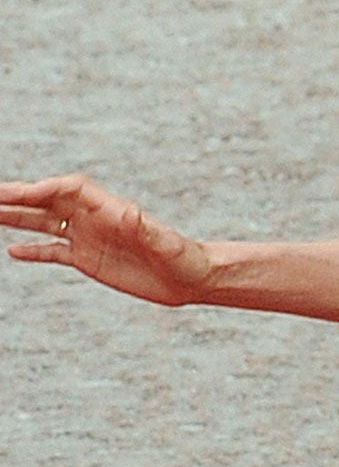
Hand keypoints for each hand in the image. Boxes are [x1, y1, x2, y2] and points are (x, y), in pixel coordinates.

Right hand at [0, 174, 212, 304]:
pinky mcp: (88, 260)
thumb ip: (145, 229)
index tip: (24, 194)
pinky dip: (33, 251)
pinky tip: (12, 250)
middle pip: (48, 201)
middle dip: (19, 197)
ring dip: (16, 218)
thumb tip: (127, 213)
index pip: (70, 189)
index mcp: (110, 209)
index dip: (46, 188)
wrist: (193, 278)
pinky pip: (54, 252)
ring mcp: (88, 238)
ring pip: (44, 223)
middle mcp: (94, 219)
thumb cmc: (185, 257)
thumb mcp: (167, 244)